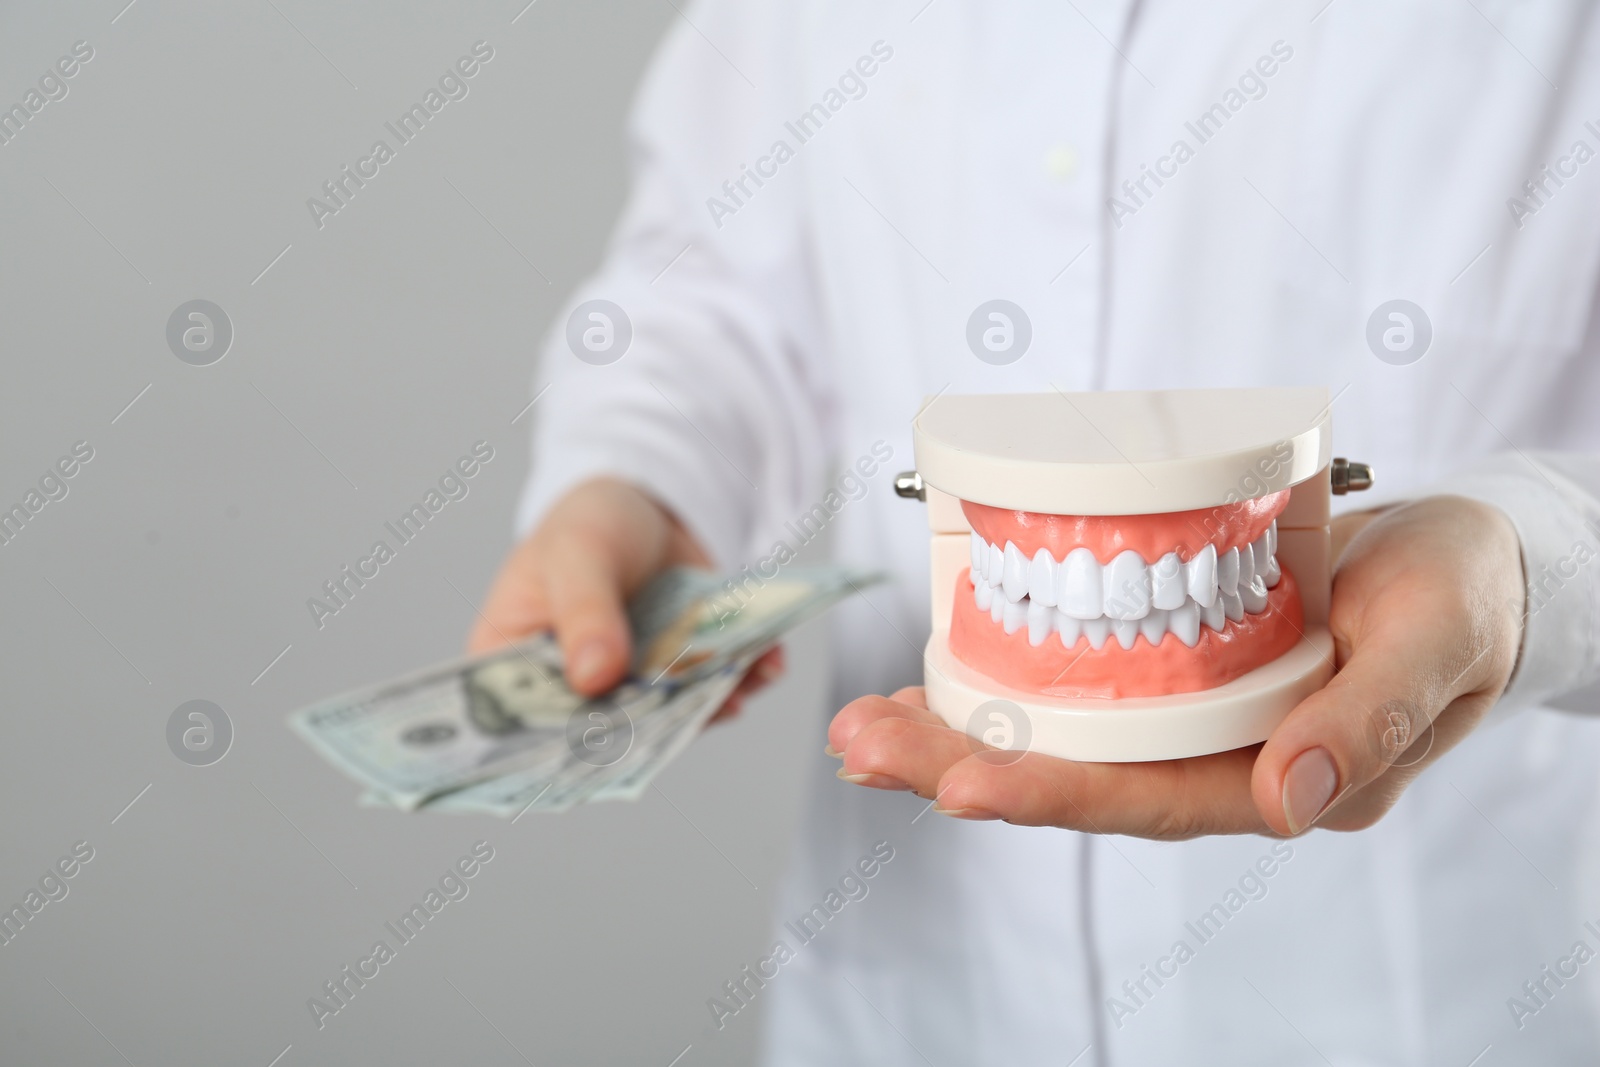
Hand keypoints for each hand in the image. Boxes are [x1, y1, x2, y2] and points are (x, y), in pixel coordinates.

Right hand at [469, 476, 782, 717]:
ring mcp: (635, 690)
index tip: (607, 742)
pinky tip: (764, 661)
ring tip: (740, 681)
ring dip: (710, 702)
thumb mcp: (577, 554)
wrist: (646, 503)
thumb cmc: (587, 525)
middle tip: (692, 711)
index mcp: (515, 668)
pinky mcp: (682, 676)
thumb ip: (585, 611)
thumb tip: (596, 676)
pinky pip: (712, 690)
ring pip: (670, 716)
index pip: (528, 721)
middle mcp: (574, 693)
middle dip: (655, 726)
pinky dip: (741, 677)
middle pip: (607, 730)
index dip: (563, 742)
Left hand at [829, 495, 1524, 837]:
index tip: (959, 781)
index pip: (1150, 800)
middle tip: (860, 745)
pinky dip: (1003, 681)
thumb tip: (1289, 802)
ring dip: (956, 729)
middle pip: (1077, 776)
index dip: (1053, 793)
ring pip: (1061, 736)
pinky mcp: (1173, 666)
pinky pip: (1078, 685)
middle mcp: (1220, 759)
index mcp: (1282, 776)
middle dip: (960, 765)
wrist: (1467, 563)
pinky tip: (932, 678)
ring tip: (861, 725)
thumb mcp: (1435, 644)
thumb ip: (1371, 724)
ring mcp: (1191, 716)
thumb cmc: (1460, 598)